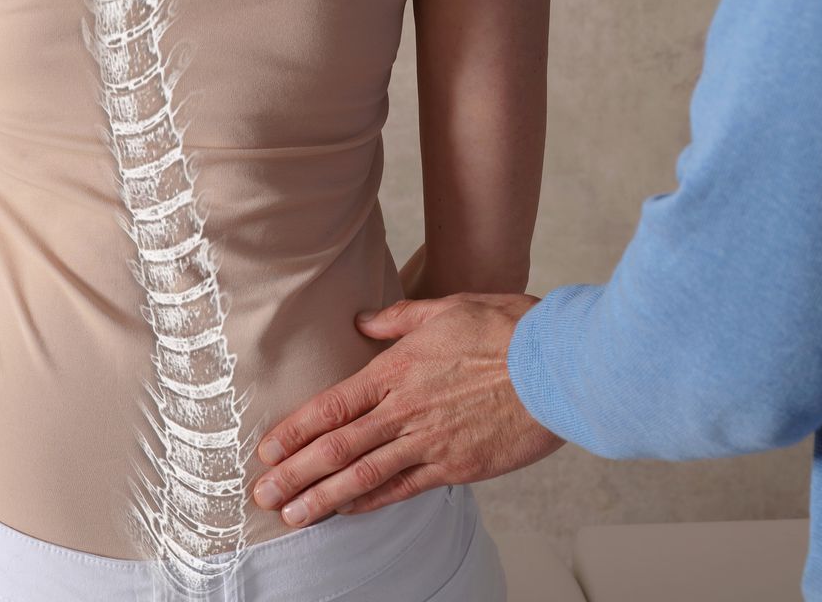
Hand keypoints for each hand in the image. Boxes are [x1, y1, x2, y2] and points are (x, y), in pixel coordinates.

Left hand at [248, 293, 565, 525]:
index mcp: (398, 370)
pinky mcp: (457, 466)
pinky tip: (346, 511)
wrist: (559, 367)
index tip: (267, 449)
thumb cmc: (509, 331)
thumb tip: (363, 320)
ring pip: (364, 476)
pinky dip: (370, 502)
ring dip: (323, 498)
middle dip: (295, 474)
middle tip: (262, 494)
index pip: (333, 405)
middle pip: (338, 447)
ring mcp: (430, 442)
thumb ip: (399, 319)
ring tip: (292, 515)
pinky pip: (403, 489)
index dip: (296, 430)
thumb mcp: (448, 308)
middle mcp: (406, 410)